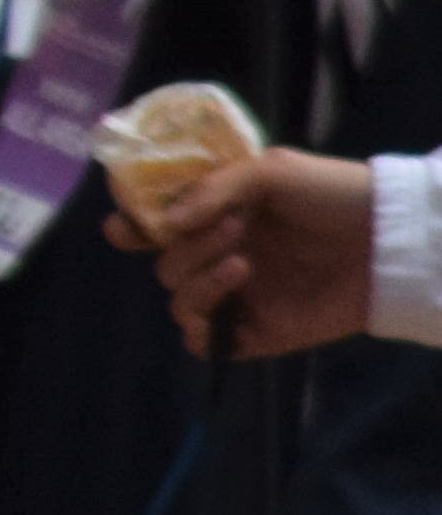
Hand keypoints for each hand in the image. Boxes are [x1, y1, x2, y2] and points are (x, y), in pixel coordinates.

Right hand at [110, 148, 376, 357]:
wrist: (387, 238)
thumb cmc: (332, 194)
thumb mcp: (271, 170)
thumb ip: (213, 191)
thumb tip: (164, 224)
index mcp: (216, 217)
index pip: (155, 229)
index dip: (130, 229)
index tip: (126, 228)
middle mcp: (219, 257)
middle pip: (165, 266)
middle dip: (188, 247)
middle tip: (234, 229)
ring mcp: (238, 297)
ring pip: (179, 302)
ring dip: (198, 280)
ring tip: (244, 261)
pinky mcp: (258, 332)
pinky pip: (205, 343)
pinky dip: (204, 327)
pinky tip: (235, 296)